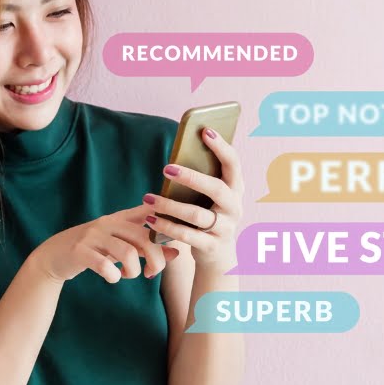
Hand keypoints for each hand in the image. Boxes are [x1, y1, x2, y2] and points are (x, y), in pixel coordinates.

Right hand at [30, 202, 177, 284]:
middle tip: (152, 273)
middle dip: (155, 259)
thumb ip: (147, 248)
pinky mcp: (80, 252)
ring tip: (129, 274)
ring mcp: (92, 236)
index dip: (166, 219)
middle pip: (143, 237)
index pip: (148, 212)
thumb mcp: (121, 246)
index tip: (178, 234)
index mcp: (120, 219)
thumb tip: (177, 252)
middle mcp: (107, 223)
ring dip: (133, 270)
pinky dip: (114, 276)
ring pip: (126, 252)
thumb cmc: (95, 250)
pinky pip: (104, 265)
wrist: (54, 256)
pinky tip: (113, 277)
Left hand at [144, 127, 243, 268]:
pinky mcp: (211, 246)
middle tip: (166, 168)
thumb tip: (180, 153)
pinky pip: (187, 236)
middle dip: (191, 177)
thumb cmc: (208, 213)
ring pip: (197, 215)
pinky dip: (166, 226)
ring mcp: (225, 228)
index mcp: (235, 188)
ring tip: (148, 198)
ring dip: (170, 205)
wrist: (217, 253)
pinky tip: (150, 219)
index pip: (233, 163)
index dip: (222, 147)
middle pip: (216, 189)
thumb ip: (201, 177)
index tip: (205, 130)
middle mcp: (234, 207)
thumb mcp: (210, 196)